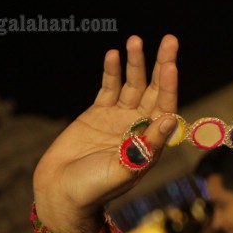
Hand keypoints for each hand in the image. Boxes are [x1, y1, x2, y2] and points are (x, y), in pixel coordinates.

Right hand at [33, 35, 180, 232]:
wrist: (62, 193)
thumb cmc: (95, 189)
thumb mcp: (124, 170)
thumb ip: (147, 146)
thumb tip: (168, 120)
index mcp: (152, 141)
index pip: (165, 107)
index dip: (169, 86)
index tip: (170, 66)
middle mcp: (140, 126)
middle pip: (155, 89)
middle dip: (162, 65)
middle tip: (170, 40)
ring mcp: (119, 118)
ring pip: (132, 84)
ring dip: (136, 63)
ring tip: (136, 39)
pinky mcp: (98, 114)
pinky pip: (109, 88)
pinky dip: (112, 72)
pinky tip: (114, 54)